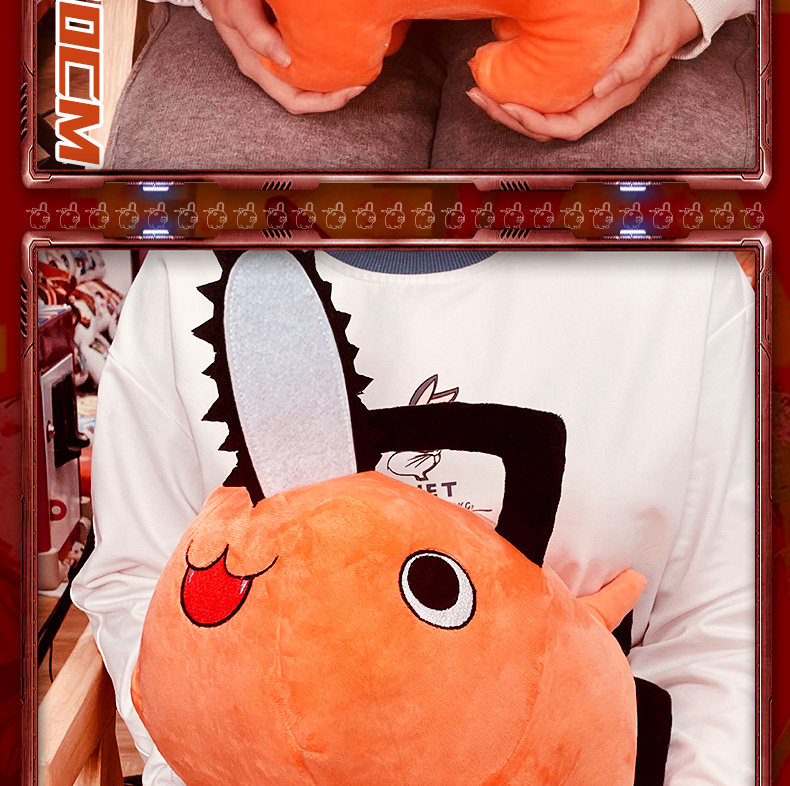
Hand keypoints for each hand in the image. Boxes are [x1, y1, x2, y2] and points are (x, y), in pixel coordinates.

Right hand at [203, 0, 365, 113]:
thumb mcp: (237, 10)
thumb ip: (256, 34)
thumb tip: (286, 61)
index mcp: (258, 68)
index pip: (295, 101)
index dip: (325, 102)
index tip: (352, 88)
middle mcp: (269, 70)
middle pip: (307, 98)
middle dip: (336, 95)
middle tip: (360, 81)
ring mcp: (276, 61)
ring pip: (308, 84)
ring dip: (332, 82)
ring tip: (354, 71)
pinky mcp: (283, 48)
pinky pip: (307, 66)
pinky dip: (325, 64)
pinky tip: (338, 54)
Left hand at [467, 0, 702, 140]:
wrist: (673, 5)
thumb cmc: (664, 23)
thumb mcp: (652, 41)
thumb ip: (629, 68)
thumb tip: (599, 89)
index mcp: (608, 101)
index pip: (567, 128)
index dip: (537, 124)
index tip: (510, 108)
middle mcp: (591, 101)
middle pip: (544, 126)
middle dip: (509, 117)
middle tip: (479, 97)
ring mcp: (580, 90)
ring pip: (538, 112)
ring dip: (506, 106)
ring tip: (479, 92)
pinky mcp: (572, 74)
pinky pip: (541, 92)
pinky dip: (516, 88)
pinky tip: (497, 79)